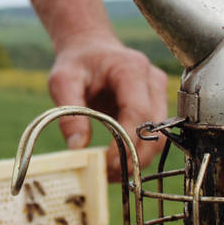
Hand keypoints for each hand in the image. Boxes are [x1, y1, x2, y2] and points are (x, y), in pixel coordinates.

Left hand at [48, 34, 168, 181]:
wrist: (91, 49)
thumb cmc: (78, 62)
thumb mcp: (62, 81)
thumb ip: (69, 112)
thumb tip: (77, 148)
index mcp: (131, 69)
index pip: (138, 112)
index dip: (127, 141)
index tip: (108, 163)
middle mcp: (152, 80)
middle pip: (156, 128)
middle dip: (135, 157)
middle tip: (109, 175)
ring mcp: (158, 93)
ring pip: (160, 136)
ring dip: (139, 159)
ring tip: (111, 172)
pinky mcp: (157, 105)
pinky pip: (155, 135)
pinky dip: (139, 152)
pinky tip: (118, 162)